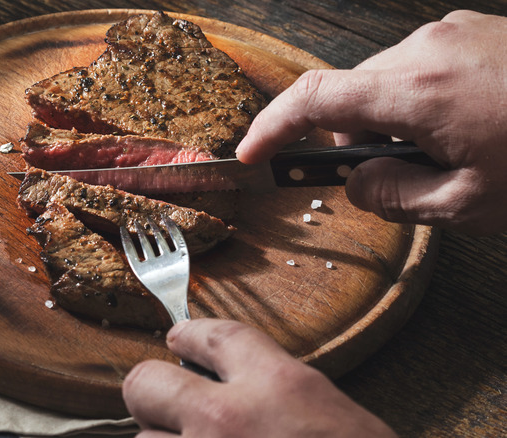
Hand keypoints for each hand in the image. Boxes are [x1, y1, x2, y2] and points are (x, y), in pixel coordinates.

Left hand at [122, 319, 396, 436]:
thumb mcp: (332, 416)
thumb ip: (279, 394)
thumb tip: (239, 386)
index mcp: (279, 386)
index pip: (215, 336)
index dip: (189, 333)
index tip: (177, 335)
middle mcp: (229, 418)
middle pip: (147, 381)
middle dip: (150, 390)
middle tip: (160, 402)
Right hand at [236, 10, 506, 234]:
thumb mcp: (467, 202)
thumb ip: (392, 196)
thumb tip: (356, 183)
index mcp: (415, 89)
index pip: (313, 99)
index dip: (272, 127)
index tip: (251, 153)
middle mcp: (426, 47)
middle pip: (349, 91)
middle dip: (346, 137)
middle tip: (378, 179)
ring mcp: (453, 31)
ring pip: (384, 80)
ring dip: (387, 120)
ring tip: (440, 156)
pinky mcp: (476, 30)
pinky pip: (419, 66)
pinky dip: (416, 101)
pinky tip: (461, 128)